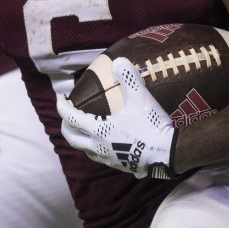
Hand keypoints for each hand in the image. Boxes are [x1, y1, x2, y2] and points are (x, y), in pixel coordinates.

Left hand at [58, 57, 177, 178]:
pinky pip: (101, 157)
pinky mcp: (120, 166)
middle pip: (71, 137)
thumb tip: (117, 60)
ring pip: (85, 150)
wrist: (168, 154)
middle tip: (67, 114)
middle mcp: (98, 147)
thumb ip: (128, 77)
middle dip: (65, 125)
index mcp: (98, 130)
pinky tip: (107, 142)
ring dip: (80, 138)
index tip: (60, 97)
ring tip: (84, 128)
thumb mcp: (140, 98)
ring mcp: (108, 159)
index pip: (70, 118)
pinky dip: (96, 148)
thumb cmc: (151, 126)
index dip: (61, 106)